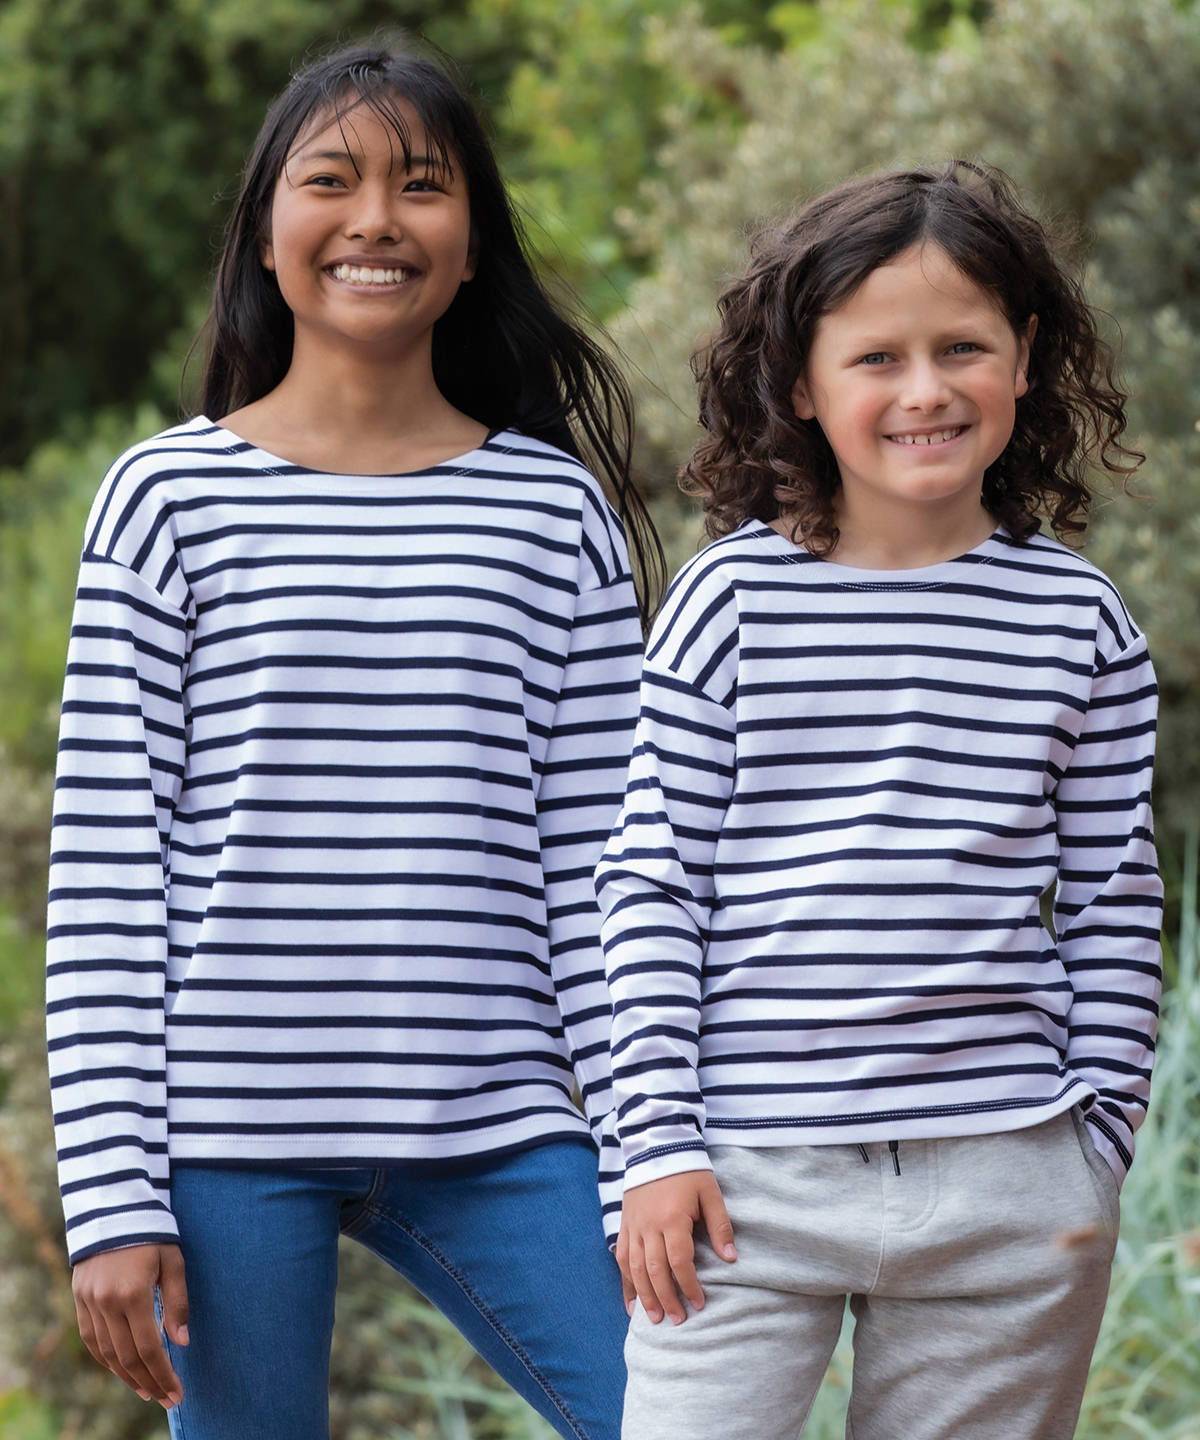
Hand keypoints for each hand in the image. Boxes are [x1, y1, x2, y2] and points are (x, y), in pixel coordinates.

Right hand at [72, 1243, 188, 1407]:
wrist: (113, 1206)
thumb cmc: (152, 1232)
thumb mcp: (173, 1261)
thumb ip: (177, 1302)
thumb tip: (181, 1342)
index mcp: (133, 1293)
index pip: (148, 1348)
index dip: (163, 1374)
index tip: (177, 1393)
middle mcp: (107, 1302)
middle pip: (127, 1357)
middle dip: (149, 1382)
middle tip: (166, 1399)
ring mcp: (89, 1302)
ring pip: (106, 1353)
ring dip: (127, 1376)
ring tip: (146, 1390)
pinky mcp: (80, 1298)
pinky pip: (91, 1339)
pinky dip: (106, 1359)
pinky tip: (121, 1369)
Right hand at [616, 1169, 735, 1324]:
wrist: (656, 1145)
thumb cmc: (688, 1170)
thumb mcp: (710, 1192)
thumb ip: (720, 1225)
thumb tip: (731, 1258)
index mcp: (672, 1218)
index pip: (680, 1261)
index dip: (690, 1285)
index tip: (700, 1303)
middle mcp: (649, 1226)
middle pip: (655, 1271)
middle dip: (667, 1299)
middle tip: (679, 1321)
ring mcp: (633, 1226)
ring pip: (635, 1269)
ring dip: (645, 1297)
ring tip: (656, 1320)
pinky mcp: (624, 1225)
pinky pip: (621, 1259)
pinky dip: (626, 1283)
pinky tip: (632, 1305)